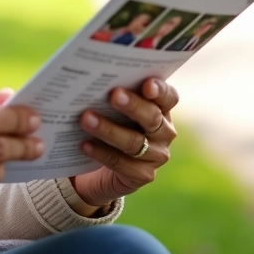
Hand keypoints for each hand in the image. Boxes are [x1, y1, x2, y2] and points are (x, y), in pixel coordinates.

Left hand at [68, 77, 178, 207]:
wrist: (100, 169)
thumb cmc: (108, 124)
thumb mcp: (112, 108)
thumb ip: (111, 93)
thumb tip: (91, 78)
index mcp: (161, 109)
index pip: (168, 97)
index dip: (160, 90)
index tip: (146, 84)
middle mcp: (164, 132)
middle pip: (152, 117)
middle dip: (132, 106)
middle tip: (113, 95)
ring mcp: (156, 155)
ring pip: (134, 142)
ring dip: (109, 129)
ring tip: (85, 118)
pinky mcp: (143, 175)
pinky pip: (122, 164)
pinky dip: (101, 152)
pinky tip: (84, 144)